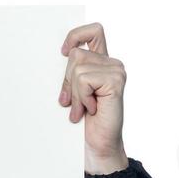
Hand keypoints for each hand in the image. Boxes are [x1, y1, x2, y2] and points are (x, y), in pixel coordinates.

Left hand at [58, 22, 129, 173]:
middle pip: (75, 54)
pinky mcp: (115, 81)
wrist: (98, 146)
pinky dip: (82, 98)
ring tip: (83, 109)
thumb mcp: (75, 94)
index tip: (62, 51)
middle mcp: (113, 64)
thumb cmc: (86, 123)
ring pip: (78, 68)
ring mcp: (117, 71)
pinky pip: (84, 80)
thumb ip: (73, 74)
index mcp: (103, 63)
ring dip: (75, 94)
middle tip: (73, 103)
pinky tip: (91, 110)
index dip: (76, 35)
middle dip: (67, 81)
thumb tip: (61, 55)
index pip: (94, 31)